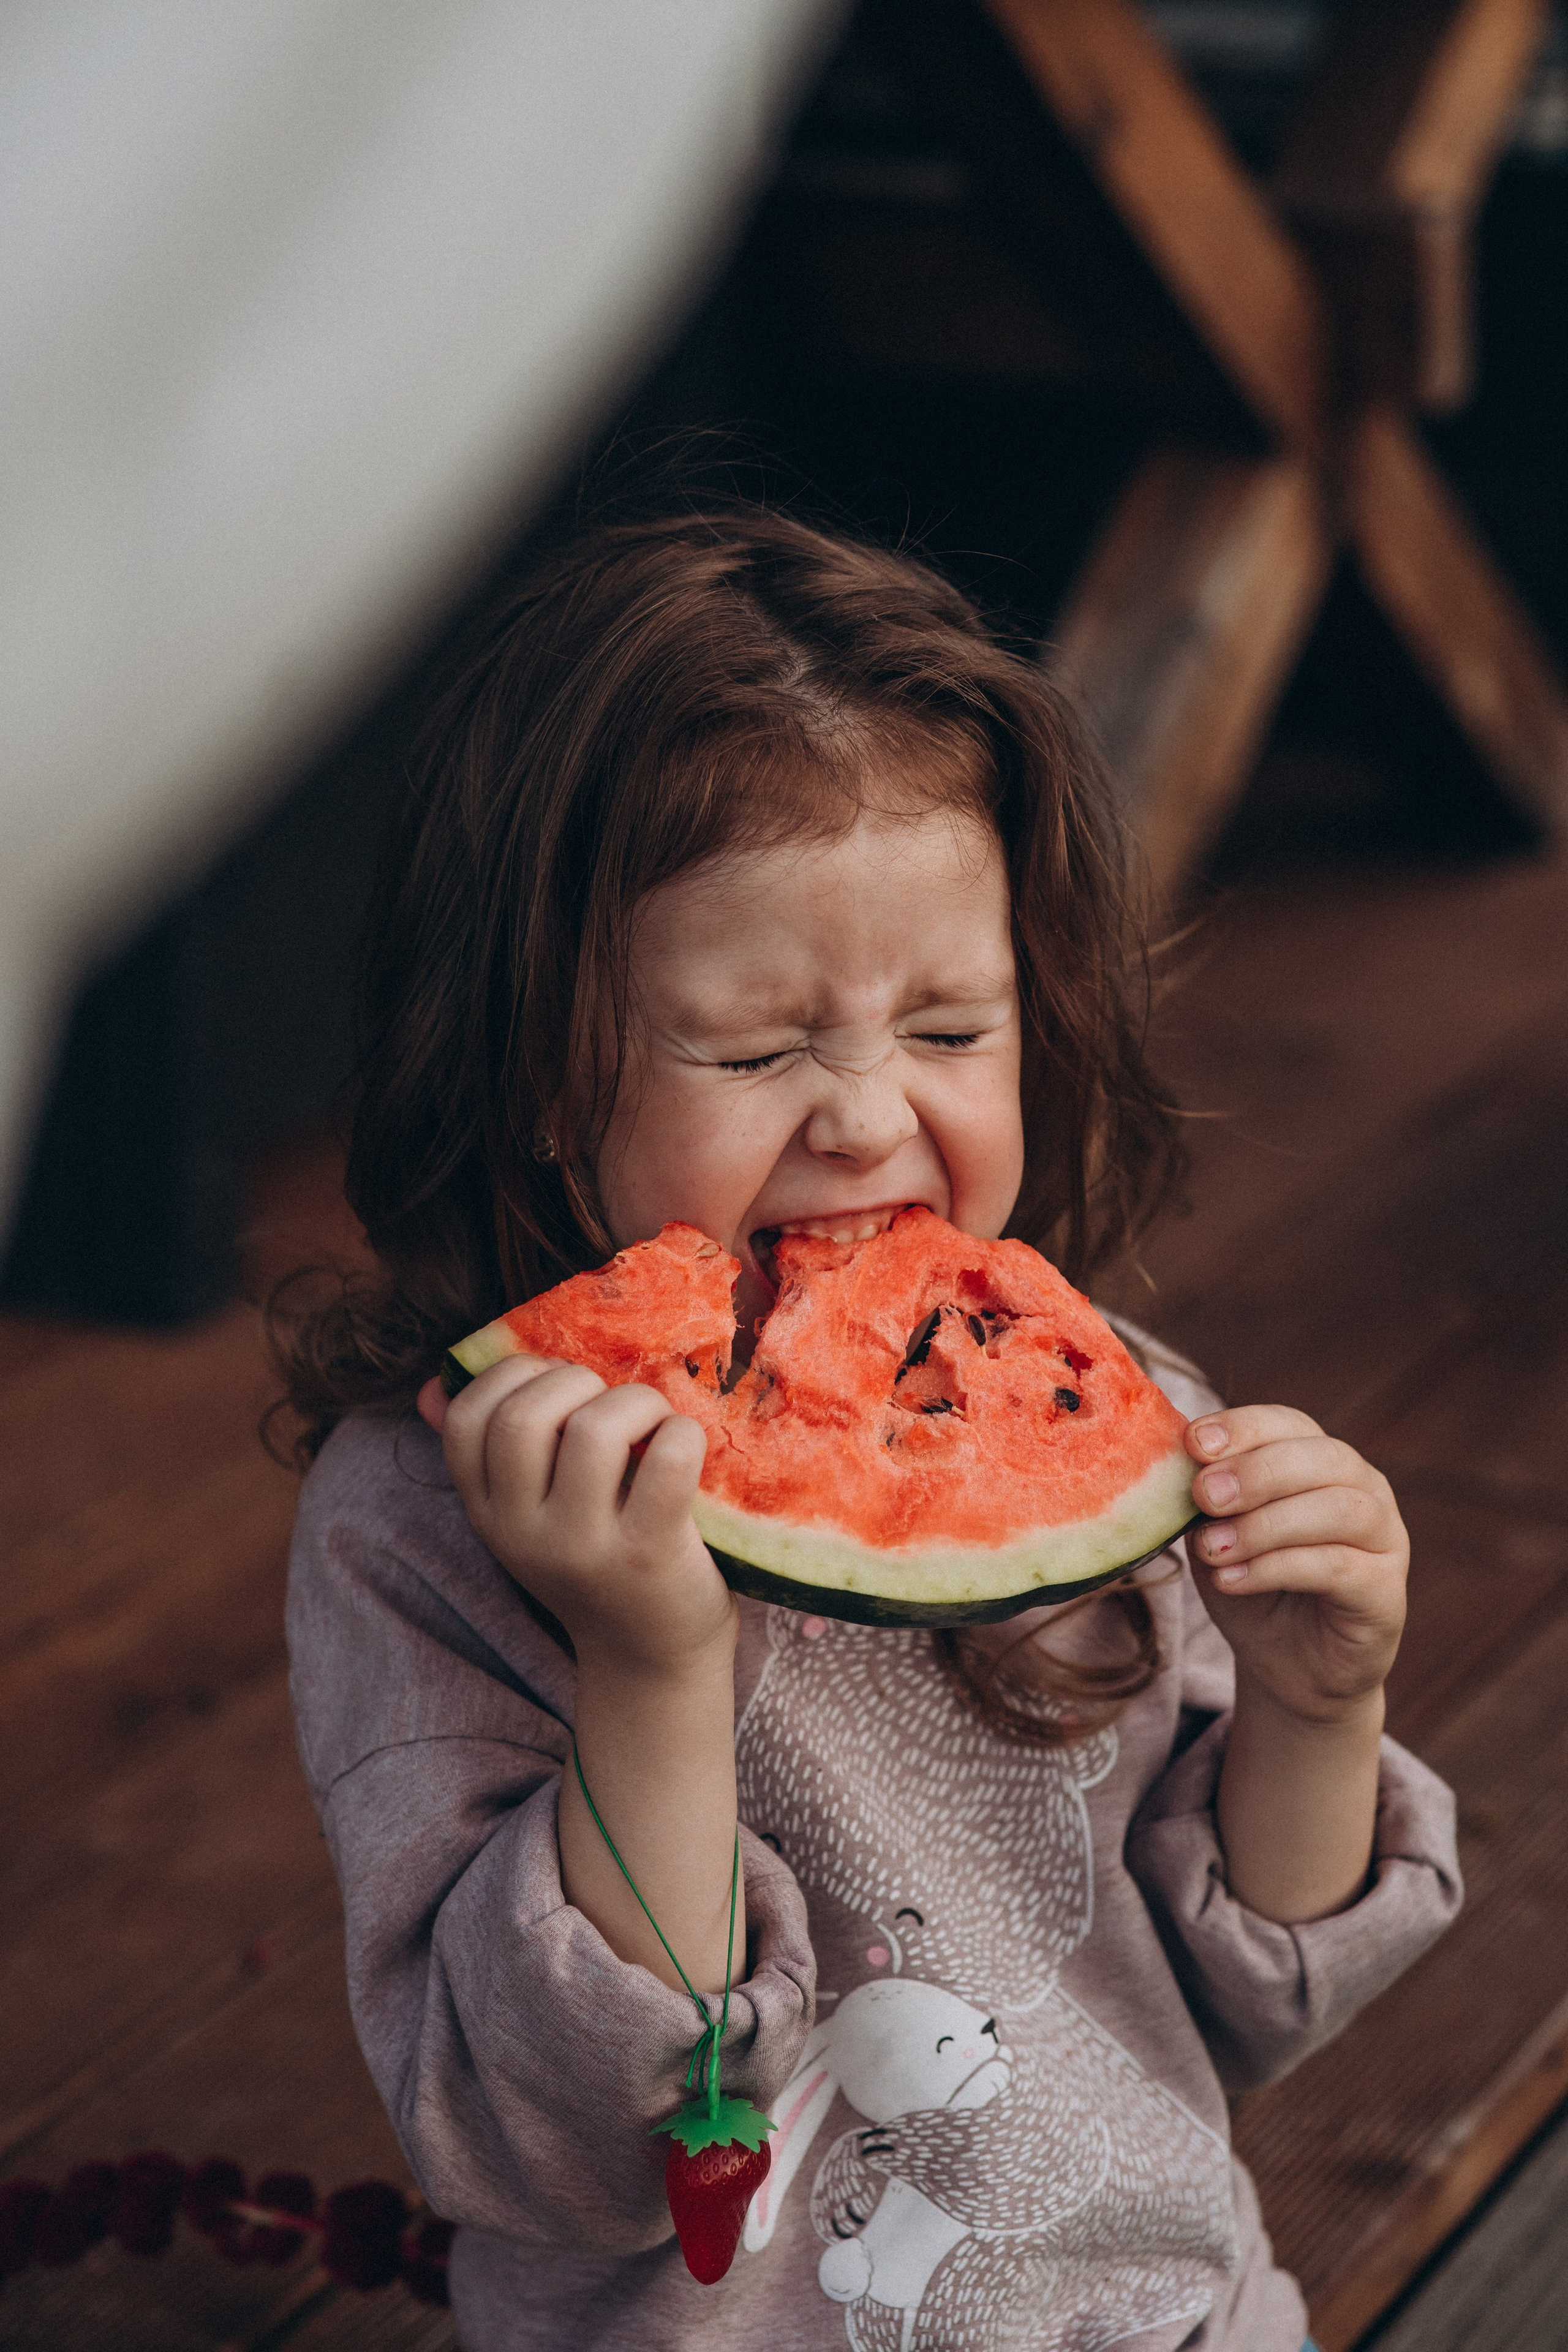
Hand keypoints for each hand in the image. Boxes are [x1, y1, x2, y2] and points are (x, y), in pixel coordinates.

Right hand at [426, 1356, 736, 1681]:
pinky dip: (682, 1433)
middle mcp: (523, 1533)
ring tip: (652, 1422)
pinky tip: (683, 1447)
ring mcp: (584, 1547)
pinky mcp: (649, 1554)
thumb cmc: (594, 1563)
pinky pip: (667, 1457)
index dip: (510, 1375)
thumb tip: (429, 1390)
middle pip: (524, 1416)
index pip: (465, 1420)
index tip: (553, 1382)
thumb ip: (485, 1455)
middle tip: (607, 1402)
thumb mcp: (526, 1517)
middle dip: (574, 1380)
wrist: (650, 1657)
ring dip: (637, 1401)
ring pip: (596, 1429)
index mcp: (487, 1513)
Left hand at [1186, 1405, 1407, 1724]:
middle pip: (1322, 1457)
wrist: (1288, 1668)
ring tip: (1213, 1549)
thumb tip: (1180, 1464)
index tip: (1193, 1443)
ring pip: (1337, 1509)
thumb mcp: (1216, 1536)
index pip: (1289, 1424)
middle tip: (1204, 1495)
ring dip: (1265, 1525)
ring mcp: (1385, 1539)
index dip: (1243, 1427)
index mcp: (1319, 1461)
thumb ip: (1206, 1502)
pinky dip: (1277, 1569)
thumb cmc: (1253, 1587)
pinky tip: (1232, 1580)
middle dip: (1256, 1471)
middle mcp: (1363, 1489)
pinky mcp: (1387, 1592)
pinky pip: (1339, 1567)